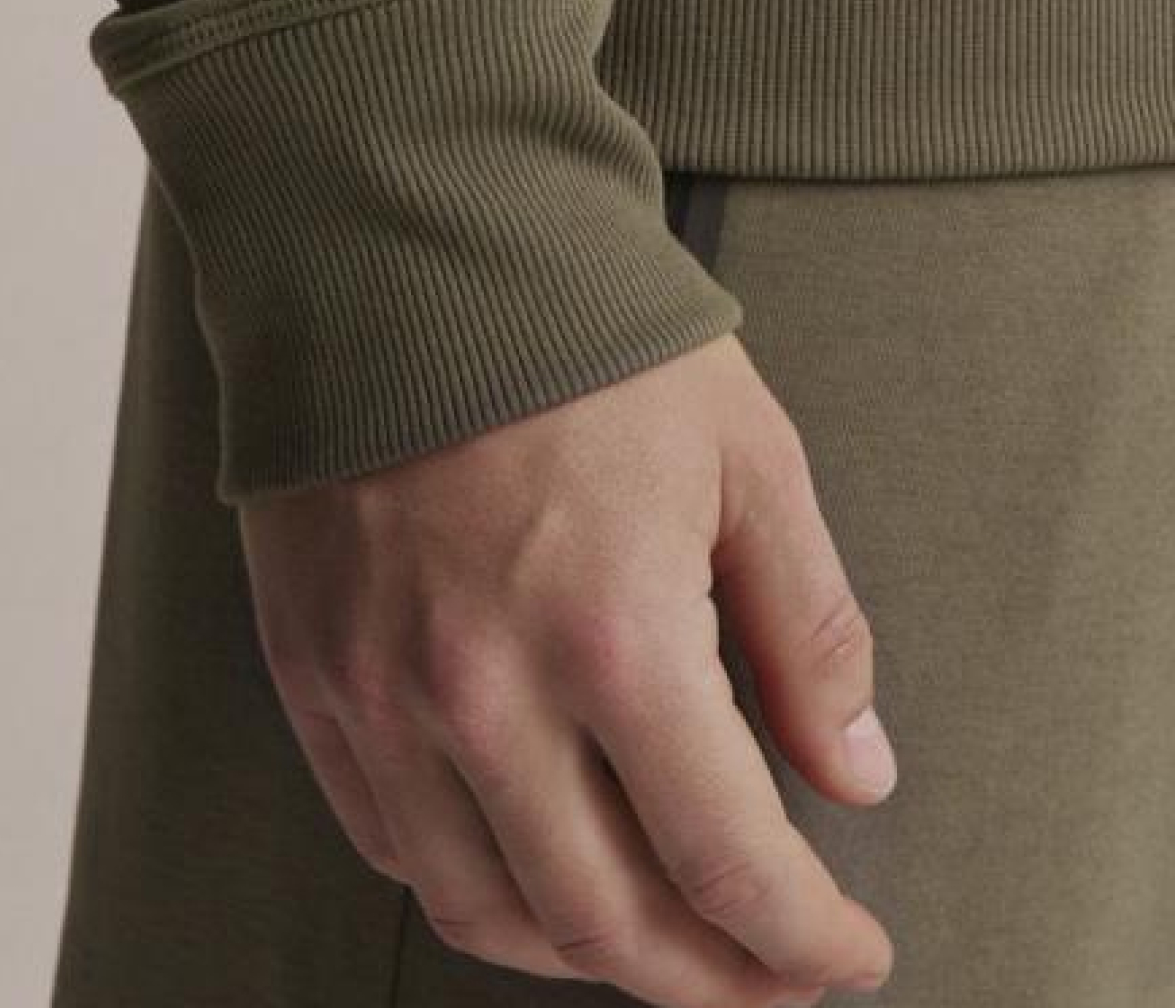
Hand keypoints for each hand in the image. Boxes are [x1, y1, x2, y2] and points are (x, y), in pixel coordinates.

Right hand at [239, 333, 896, 1007]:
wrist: (403, 240)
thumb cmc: (590, 337)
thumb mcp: (748, 456)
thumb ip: (810, 631)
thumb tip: (858, 780)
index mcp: (613, 634)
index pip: (726, 864)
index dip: (803, 940)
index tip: (852, 956)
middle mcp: (486, 694)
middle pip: (609, 926)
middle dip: (714, 981)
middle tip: (776, 978)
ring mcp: (384, 696)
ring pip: (489, 913)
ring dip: (593, 957)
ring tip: (668, 941)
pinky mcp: (316, 677)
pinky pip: (394, 847)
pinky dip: (482, 889)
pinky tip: (542, 868)